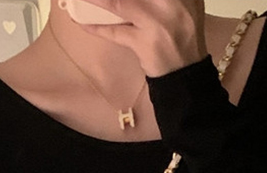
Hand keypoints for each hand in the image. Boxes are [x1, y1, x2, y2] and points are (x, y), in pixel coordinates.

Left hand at [70, 0, 207, 76]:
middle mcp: (171, 1)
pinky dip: (96, 27)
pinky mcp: (143, 43)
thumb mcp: (185, 2)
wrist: (186, 70)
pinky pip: (115, 32)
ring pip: (119, 3)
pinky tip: (80, 21)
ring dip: (96, 0)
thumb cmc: (182, 32)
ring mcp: (156, 22)